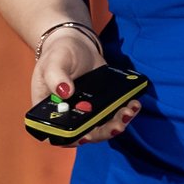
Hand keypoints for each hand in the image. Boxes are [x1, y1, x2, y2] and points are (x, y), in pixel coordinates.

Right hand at [30, 29, 141, 143]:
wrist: (76, 45)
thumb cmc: (58, 54)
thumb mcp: (53, 62)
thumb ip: (56, 76)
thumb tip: (65, 92)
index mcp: (50, 113)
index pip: (60, 133)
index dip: (74, 138)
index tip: (88, 136)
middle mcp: (69, 117)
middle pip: (86, 133)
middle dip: (103, 132)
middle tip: (118, 125)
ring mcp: (87, 113)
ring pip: (102, 126)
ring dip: (117, 123)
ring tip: (129, 111)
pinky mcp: (102, 105)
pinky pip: (113, 114)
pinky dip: (124, 111)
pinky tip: (133, 104)